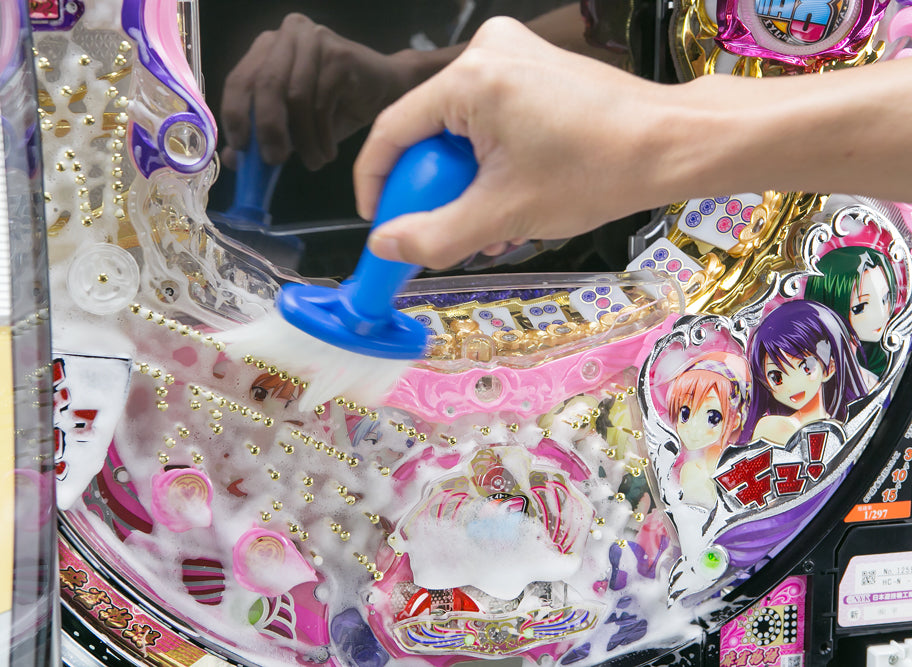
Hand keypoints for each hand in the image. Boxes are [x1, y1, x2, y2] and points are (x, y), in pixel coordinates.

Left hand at [220, 13, 430, 170]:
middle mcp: (287, 36)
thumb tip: (232, 159)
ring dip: (302, 140)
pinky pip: (321, 102)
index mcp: (267, 48)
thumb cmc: (337, 106)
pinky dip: (322, 134)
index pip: (239, 80)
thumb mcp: (293, 124)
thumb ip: (261, 135)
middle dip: (268, 130)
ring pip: (295, 98)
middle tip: (275, 161)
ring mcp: (314, 40)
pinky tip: (328, 150)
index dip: (235, 115)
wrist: (387, 90)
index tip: (241, 149)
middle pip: (265, 86)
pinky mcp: (339, 53)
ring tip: (313, 162)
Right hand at [354, 17, 682, 269]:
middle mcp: (488, 52)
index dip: (377, 186)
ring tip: (492, 223)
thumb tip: (387, 247)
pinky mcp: (534, 68)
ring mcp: (514, 56)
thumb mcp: (504, 216)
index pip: (392, 132)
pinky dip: (491, 160)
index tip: (380, 223)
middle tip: (446, 230)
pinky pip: (488, 119)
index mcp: (471, 78)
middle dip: (435, 191)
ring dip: (466, 182)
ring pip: (459, 130)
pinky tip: (511, 197)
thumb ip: (434, 236)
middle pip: (427, 133)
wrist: (672, 146)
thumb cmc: (602, 168)